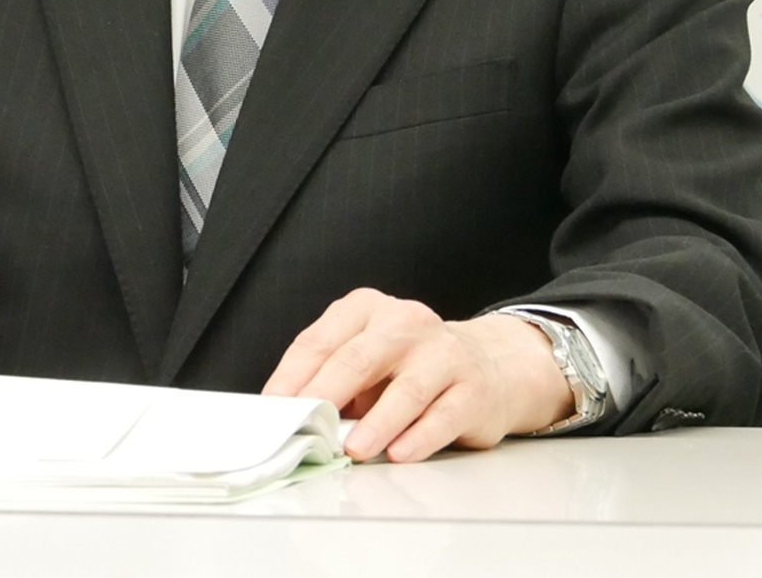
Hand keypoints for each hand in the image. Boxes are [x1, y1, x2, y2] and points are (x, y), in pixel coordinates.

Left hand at [261, 288, 570, 462]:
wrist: (487, 366)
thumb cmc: (410, 367)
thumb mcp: (367, 360)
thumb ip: (332, 380)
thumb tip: (291, 417)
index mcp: (367, 310)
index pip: (320, 340)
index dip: (293, 376)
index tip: (274, 407)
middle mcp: (405, 322)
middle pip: (358, 359)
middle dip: (327, 394)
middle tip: (306, 424)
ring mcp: (443, 353)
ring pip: (405, 389)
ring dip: (376, 423)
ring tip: (354, 449)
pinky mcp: (472, 387)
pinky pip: (442, 414)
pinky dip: (418, 437)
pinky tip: (400, 453)